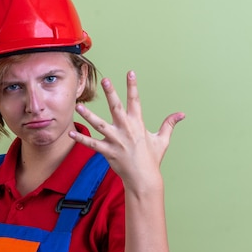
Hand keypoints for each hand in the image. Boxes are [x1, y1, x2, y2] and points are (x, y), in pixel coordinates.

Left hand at [70, 70, 184, 192]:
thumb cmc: (152, 159)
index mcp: (138, 124)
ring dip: (88, 116)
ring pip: (99, 125)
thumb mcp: (162, 140)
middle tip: (105, 80)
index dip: (133, 86)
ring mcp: (116, 141)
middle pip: (117, 108)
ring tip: (78, 106)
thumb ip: (169, 124)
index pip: (136, 101)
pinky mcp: (108, 152)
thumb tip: (181, 114)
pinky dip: (81, 139)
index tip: (130, 72)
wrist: (144, 179)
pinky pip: (92, 144)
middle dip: (111, 93)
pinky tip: (70, 133)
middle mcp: (126, 130)